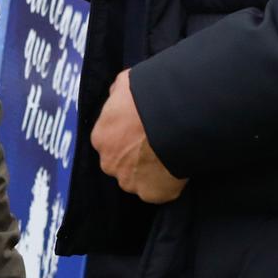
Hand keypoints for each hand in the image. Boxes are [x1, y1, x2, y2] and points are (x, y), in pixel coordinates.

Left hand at [91, 70, 187, 204]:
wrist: (175, 118)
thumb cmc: (149, 97)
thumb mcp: (126, 83)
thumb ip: (118, 93)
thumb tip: (117, 94)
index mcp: (100, 137)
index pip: (109, 141)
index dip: (126, 136)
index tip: (142, 131)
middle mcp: (109, 163)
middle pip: (120, 164)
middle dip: (134, 157)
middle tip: (156, 144)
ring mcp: (130, 182)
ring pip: (137, 180)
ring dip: (150, 172)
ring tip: (169, 156)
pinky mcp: (152, 194)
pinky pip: (158, 192)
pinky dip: (167, 184)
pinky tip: (177, 168)